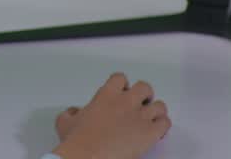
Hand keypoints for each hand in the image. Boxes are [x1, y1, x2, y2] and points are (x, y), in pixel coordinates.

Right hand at [52, 73, 170, 158]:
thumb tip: (74, 112)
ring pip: (160, 105)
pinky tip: (157, 132)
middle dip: (144, 95)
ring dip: (156, 111)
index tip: (121, 92)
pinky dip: (163, 126)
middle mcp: (126, 102)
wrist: (89, 156)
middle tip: (139, 104)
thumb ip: (71, 112)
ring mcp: (140, 117)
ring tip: (151, 118)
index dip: (122, 85)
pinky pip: (166, 123)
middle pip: (144, 87)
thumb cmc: (78, 140)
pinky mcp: (150, 133)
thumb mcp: (65, 122)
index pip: (120, 78)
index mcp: (106, 95)